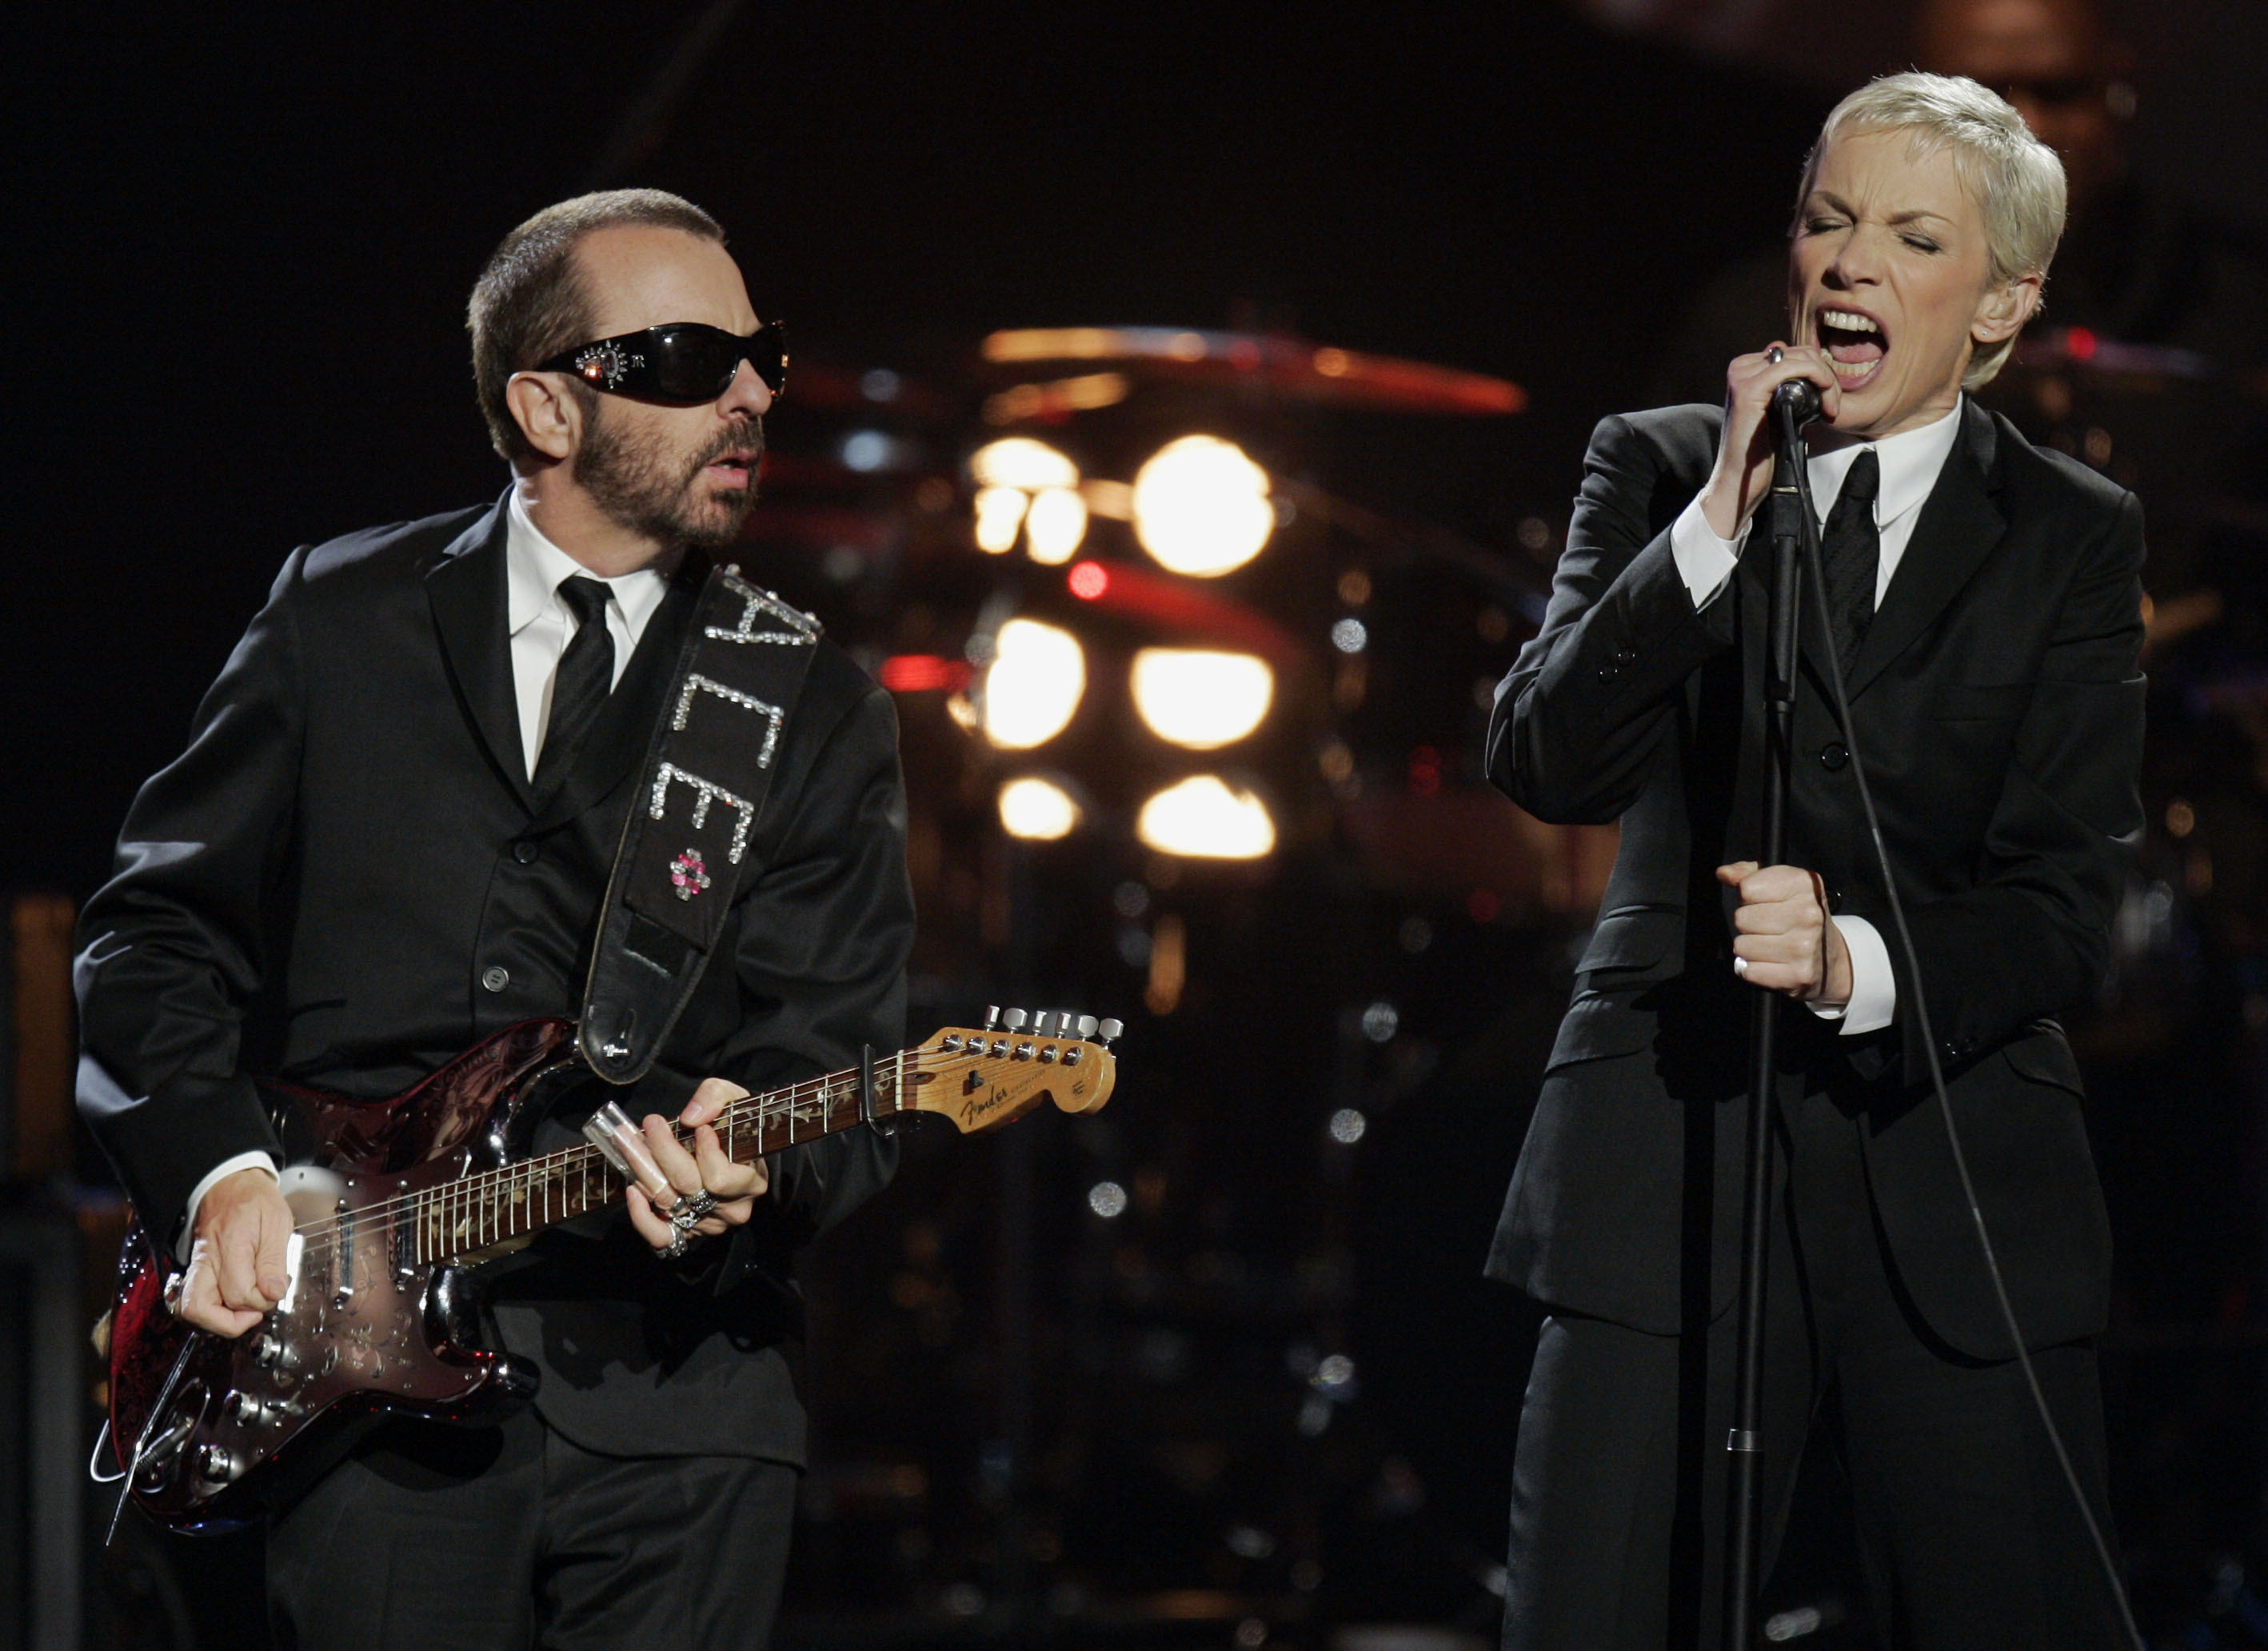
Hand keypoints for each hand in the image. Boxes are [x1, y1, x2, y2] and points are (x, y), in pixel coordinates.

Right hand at [179, 1168, 294, 1336]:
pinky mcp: (196, 1270)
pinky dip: (214, 1309)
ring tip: (245, 1310)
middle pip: (197, 1308)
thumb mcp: (277, 1221)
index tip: (275, 1292)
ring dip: (218, 1320)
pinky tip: (235, 1302)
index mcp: (230, 1243)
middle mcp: (206, 1259)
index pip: (238, 1291)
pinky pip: (195, 1299)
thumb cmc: (254, 1198)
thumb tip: (274, 1293)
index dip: (260, 1301)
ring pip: (190, 1308)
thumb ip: (275, 1260)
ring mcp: (197, 1266)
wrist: (228, 1182)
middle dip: (229, 1322)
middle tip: (254, 1313)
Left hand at [624, 1077, 768, 1256]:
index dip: (706, 1152)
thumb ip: (716, 1097)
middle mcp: (730, 1209)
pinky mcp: (685, 1232)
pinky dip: (641, 1216)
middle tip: (651, 1122)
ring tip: (629, 1142)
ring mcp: (706, 1224)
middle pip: (687, 1185)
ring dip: (642, 1169)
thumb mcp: (735, 1101)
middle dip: (663, 1150)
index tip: (697, 1128)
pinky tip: (632, 1190)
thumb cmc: (736, 1129)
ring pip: (667, 1200)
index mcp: (751, 1182)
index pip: (721, 1177)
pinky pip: (660, 1236)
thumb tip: (692, 1117)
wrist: (736, 1158)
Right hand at [1699, 344, 1842, 539]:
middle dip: (1826, 376)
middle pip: (1800, 352)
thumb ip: (1789, 387)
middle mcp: (1741, 368)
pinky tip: (1825, 403)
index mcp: (1747, 370)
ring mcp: (1742, 377)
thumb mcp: (1779, 411)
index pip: (1795, 353)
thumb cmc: (1761, 451)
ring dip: (1826, 381)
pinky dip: (1817, 378)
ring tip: (1829, 409)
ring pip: (1801, 357)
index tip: (1829, 403)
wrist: (1740, 480)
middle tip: (1832, 407)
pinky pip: (1793, 367)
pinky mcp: (1748, 389)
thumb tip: (1812, 365)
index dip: (1819, 373)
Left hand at [1717, 861, 1852, 1004]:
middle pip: (1742, 918)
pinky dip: (1754, 968)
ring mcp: (1804, 946)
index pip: (1746, 888)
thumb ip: (1749, 874)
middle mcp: (1808, 914)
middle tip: (1769, 926)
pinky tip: (1772, 962)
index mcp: (1804, 885)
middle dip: (1748, 923)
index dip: (1747, 896)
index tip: (1762, 901)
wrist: (1831, 957)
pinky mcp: (1798, 974)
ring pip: (1742, 945)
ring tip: (1771, 944)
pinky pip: (1749, 971)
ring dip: (1750, 947)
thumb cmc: (1800, 916)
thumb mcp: (1782, 884)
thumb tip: (1724, 873)